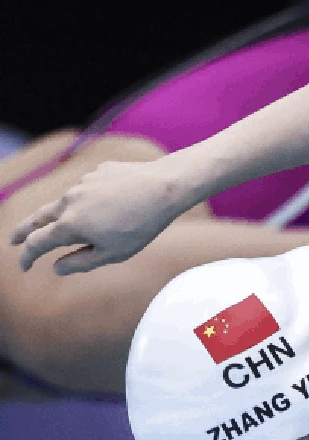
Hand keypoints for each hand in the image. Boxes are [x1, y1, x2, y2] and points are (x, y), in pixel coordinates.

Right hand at [9, 159, 188, 273]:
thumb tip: (56, 267)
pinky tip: (113, 205)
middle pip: (38, 218)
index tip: (25, 266)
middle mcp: (69, 201)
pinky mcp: (97, 172)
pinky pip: (89, 190)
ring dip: (62, 215)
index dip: (28, 257)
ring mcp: (82, 183)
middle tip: (14, 240)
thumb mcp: (113, 253)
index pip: (37, 243)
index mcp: (70, 225)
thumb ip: (81, 262)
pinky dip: (92, 200)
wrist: (163, 187)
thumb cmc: (141, 225)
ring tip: (72, 226)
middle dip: (23, 231)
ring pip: (65, 202)